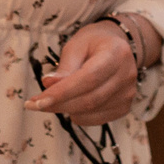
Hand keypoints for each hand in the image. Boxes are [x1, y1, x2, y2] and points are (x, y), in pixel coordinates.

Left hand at [26, 20, 141, 128]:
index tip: (38, 101)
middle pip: (90, 99)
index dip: (63, 92)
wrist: (116, 46)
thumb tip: (48, 85)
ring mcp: (128, 93)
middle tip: (35, 104)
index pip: (89, 78)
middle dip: (59, 104)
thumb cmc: (94, 43)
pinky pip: (97, 119)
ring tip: (50, 102)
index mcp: (116, 53)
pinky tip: (70, 105)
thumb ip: (64, 66)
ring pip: (92, 111)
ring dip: (66, 110)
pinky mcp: (124, 106)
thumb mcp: (76, 45)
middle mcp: (127, 74)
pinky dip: (78, 116)